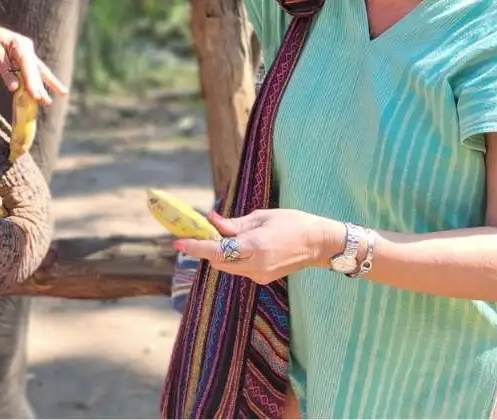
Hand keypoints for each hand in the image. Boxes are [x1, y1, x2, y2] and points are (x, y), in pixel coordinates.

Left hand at [0, 17, 68, 105]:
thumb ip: (6, 72)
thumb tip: (15, 88)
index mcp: (20, 45)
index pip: (28, 65)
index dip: (32, 81)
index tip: (35, 95)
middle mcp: (27, 49)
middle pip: (37, 69)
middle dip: (43, 86)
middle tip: (48, 102)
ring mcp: (27, 53)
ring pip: (40, 70)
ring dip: (49, 83)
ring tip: (63, 93)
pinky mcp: (25, 59)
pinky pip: (33, 72)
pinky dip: (38, 82)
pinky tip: (44, 91)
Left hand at [173, 209, 339, 285]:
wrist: (318, 244)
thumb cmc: (292, 223)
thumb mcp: (261, 217)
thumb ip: (234, 223)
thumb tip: (211, 220)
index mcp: (255, 245)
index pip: (217, 250)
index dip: (196, 247)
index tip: (178, 243)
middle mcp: (256, 265)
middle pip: (218, 261)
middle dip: (206, 248)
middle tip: (200, 232)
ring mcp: (259, 275)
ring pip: (227, 267)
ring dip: (219, 254)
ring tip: (223, 236)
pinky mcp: (263, 279)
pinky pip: (239, 269)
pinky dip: (233, 258)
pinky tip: (241, 246)